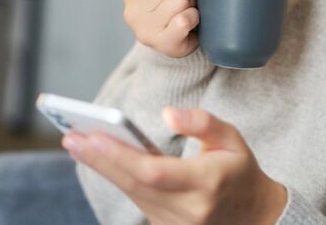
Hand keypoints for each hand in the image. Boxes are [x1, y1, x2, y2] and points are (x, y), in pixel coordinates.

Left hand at [64, 107, 287, 224]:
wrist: (254, 216)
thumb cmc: (239, 171)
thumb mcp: (232, 138)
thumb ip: (202, 122)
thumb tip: (168, 113)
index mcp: (207, 183)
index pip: (154, 171)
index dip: (121, 155)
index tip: (94, 136)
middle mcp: (188, 210)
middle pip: (133, 184)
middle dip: (100, 160)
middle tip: (71, 137)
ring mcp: (175, 224)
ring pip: (131, 193)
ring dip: (103, 168)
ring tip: (77, 143)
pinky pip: (136, 200)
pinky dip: (117, 178)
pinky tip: (99, 159)